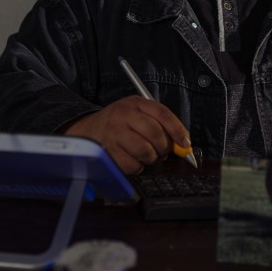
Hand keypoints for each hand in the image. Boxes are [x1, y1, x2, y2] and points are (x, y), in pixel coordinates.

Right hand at [63, 96, 191, 174]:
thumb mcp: (137, 114)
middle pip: (155, 134)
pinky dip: (137, 166)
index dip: (177, 130)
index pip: (162, 114)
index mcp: (134, 103)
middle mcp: (123, 115)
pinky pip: (133, 165)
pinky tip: (132, 159)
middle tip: (162, 152)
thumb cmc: (118, 124)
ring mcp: (114, 133)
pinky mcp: (108, 152)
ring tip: (145, 155)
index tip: (185, 142)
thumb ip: (160, 125)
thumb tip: (183, 144)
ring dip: (151, 158)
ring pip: (146, 151)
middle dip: (164, 147)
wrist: (86, 130)